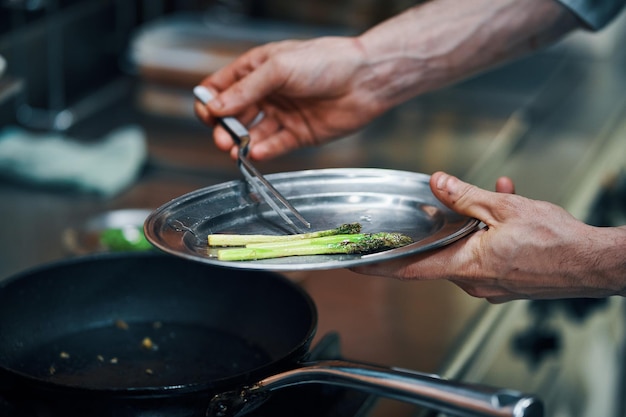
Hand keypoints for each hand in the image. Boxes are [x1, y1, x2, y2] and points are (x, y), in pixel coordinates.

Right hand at [194, 36, 389, 160]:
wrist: (364, 79)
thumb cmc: (326, 61)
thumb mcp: (278, 68)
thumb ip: (245, 89)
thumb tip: (216, 106)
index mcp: (257, 70)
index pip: (222, 88)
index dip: (210, 102)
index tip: (207, 114)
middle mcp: (267, 93)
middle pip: (233, 115)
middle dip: (223, 128)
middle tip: (222, 138)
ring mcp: (282, 114)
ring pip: (252, 133)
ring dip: (241, 143)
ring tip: (235, 150)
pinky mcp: (297, 134)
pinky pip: (274, 145)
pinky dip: (264, 151)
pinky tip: (256, 153)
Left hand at [352, 172, 625, 302]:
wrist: (595, 264)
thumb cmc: (556, 242)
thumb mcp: (503, 208)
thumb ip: (464, 197)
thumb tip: (437, 184)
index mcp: (465, 266)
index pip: (409, 269)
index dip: (379, 267)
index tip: (356, 265)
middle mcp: (473, 281)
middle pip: (441, 252)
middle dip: (444, 225)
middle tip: (446, 203)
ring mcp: (490, 285)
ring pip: (466, 249)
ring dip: (473, 224)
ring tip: (496, 198)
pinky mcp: (506, 282)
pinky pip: (486, 255)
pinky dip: (490, 234)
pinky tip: (507, 209)